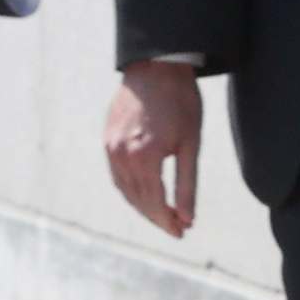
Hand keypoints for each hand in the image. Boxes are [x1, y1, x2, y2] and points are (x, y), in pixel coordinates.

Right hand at [105, 61, 200, 238]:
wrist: (157, 66)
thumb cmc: (181, 102)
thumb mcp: (191, 144)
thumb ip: (188, 184)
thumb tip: (188, 218)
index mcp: (144, 157)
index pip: (154, 203)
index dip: (168, 221)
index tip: (182, 232)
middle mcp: (121, 155)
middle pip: (138, 200)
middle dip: (158, 218)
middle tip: (178, 227)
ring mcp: (111, 148)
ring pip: (125, 190)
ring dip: (143, 206)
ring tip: (164, 214)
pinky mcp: (107, 140)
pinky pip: (117, 175)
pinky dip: (131, 190)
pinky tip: (146, 194)